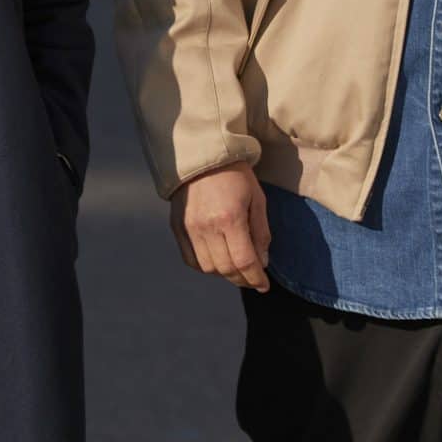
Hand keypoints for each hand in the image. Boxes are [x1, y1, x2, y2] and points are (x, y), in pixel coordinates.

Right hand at [169, 165, 270, 291]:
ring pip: (208, 268)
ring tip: (236, 269)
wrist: (203, 157)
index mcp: (230, 218)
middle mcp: (207, 227)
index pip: (244, 261)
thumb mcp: (258, 199)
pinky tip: (217, 261)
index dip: (256, 278)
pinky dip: (206, 266)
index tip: (264, 285)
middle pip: (226, 269)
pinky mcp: (178, 228)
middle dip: (243, 280)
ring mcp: (189, 228)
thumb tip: (262, 262)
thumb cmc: (236, 175)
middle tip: (253, 280)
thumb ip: (261, 233)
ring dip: (224, 274)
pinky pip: (191, 259)